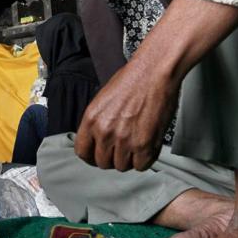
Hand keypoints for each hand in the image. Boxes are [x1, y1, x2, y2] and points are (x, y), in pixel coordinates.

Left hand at [73, 0, 237, 170]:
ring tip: (137, 142)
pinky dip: (145, 159)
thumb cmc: (132, 80)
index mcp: (90, 119)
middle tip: (123, 147)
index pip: (82, 152)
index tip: (98, 155)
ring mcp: (124, 140)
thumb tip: (97, 141)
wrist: (154, 71)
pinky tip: (147, 145)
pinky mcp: (144, 144)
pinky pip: (141, 166)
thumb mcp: (102, 100)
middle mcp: (104, 132)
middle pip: (103, 163)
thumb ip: (98, 122)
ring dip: (129, 158)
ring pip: (122, 166)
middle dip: (112, 157)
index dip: (91, 156)